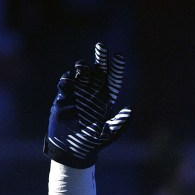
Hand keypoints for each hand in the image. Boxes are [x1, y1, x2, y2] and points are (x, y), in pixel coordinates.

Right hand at [44, 43, 130, 168]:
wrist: (71, 148)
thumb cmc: (92, 143)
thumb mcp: (108, 134)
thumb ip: (119, 123)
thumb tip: (130, 110)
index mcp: (105, 100)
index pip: (112, 80)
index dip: (115, 68)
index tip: (118, 55)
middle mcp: (92, 94)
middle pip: (98, 72)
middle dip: (100, 58)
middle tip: (101, 45)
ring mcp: (77, 94)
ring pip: (81, 74)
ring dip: (83, 69)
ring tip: (84, 69)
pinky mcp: (63, 98)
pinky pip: (65, 83)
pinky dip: (67, 79)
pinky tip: (70, 80)